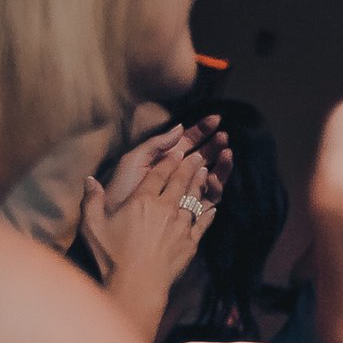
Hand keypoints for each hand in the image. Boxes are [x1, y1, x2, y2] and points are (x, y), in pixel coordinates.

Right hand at [81, 143, 214, 292]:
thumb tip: (89, 179)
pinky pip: (203, 223)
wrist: (136, 285)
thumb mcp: (92, 226)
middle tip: (198, 154)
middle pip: (180, 181)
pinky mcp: (190, 243)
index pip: (158, 174)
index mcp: (141, 201)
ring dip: (200, 183)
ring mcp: (181, 226)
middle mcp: (165, 209)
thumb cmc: (111, 256)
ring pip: (195, 198)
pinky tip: (213, 208)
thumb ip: (91, 200)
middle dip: (189, 166)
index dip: (168, 160)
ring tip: (206, 171)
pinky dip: (208, 213)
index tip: (176, 150)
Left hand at [108, 115, 230, 207]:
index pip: (188, 142)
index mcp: (165, 161)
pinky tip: (213, 177)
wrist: (116, 222)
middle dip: (215, 145)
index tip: (216, 119)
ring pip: (211, 176)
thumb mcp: (133, 161)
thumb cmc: (120, 192)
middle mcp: (178, 176)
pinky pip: (210, 198)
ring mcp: (187, 193)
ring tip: (226, 153)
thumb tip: (180, 128)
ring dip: (220, 164)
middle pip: (204, 157)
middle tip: (224, 136)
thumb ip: (155, 144)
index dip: (202, 130)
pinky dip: (215, 187)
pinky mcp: (193, 211)